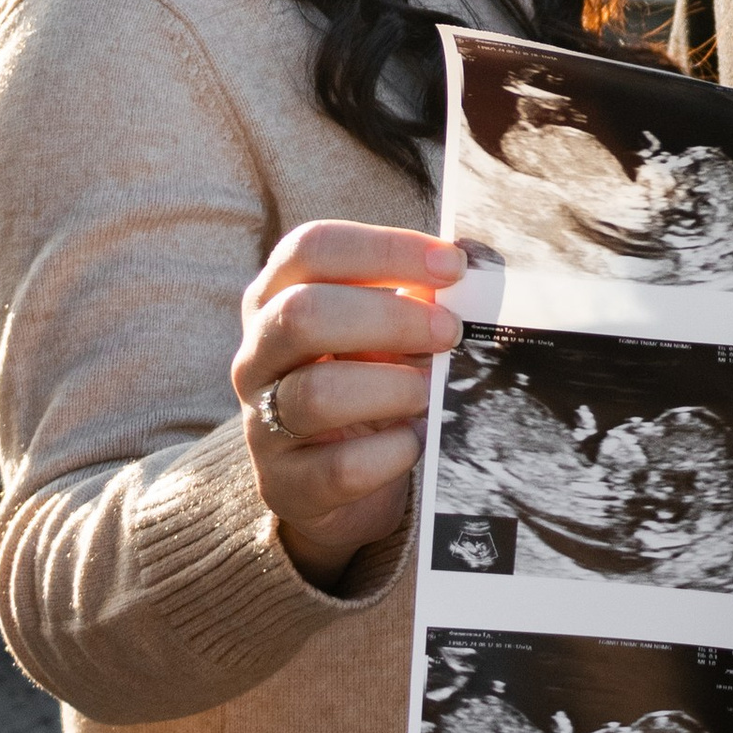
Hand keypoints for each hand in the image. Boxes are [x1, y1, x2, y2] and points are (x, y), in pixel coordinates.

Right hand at [233, 221, 463, 582]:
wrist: (336, 481)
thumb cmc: (365, 379)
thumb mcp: (383, 329)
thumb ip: (418, 294)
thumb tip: (476, 261)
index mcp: (276, 296)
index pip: (313, 248)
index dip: (384, 248)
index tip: (452, 265)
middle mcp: (257, 354)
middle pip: (302, 314)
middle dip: (389, 318)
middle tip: (447, 333)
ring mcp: (261, 421)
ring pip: (317, 393)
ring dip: (391, 388)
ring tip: (426, 392)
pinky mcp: (284, 484)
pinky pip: (340, 468)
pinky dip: (390, 452)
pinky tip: (411, 443)